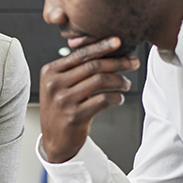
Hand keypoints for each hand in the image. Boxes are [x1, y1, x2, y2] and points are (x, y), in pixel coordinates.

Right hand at [39, 36, 139, 162]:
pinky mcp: (75, 116)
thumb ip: (74, 69)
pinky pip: (103, 100)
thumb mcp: (59, 85)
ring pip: (100, 81)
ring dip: (119, 80)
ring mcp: (63, 100)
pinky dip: (116, 97)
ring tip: (126, 83)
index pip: (80, 54)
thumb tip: (104, 50)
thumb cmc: (61, 108)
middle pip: (92, 66)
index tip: (119, 41)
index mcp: (50, 72)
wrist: (55, 140)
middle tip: (133, 62)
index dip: (101, 46)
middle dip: (117, 62)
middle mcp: (54, 84)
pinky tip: (119, 98)